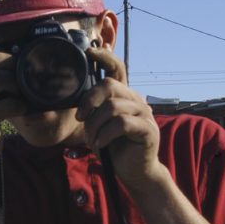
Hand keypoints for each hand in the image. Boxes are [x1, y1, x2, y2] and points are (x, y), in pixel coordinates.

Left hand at [76, 47, 163, 189]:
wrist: (134, 171)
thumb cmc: (115, 148)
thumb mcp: (99, 126)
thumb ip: (94, 111)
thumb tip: (76, 101)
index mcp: (124, 96)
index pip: (118, 68)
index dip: (105, 57)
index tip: (89, 52)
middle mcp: (136, 100)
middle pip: (109, 86)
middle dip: (89, 102)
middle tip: (81, 120)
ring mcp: (145, 114)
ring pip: (112, 107)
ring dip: (95, 126)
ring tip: (92, 141)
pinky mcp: (148, 130)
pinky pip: (121, 124)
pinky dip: (105, 135)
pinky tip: (101, 144)